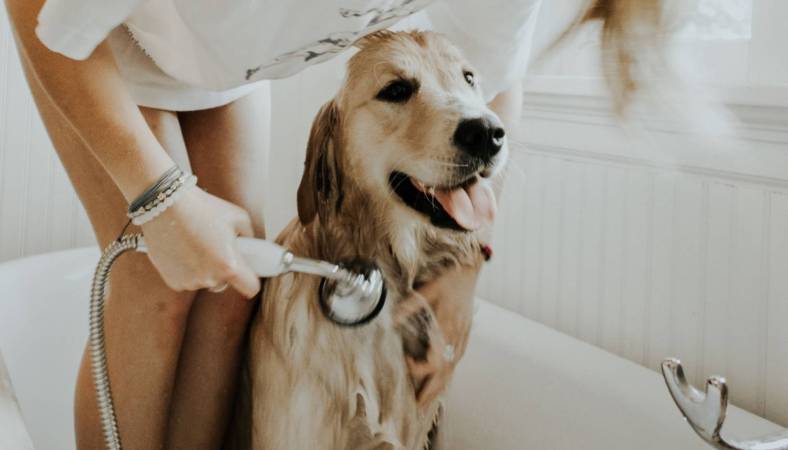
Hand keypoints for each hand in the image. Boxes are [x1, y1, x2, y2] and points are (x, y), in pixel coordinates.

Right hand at [140, 187, 260, 297]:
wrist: (166, 204)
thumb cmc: (204, 208)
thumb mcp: (238, 217)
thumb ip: (250, 236)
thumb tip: (251, 245)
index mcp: (229, 266)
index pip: (251, 288)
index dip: (251, 280)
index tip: (247, 272)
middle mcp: (210, 279)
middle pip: (225, 283)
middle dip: (223, 270)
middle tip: (216, 249)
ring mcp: (189, 282)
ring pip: (205, 281)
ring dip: (204, 270)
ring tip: (196, 244)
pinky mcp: (172, 281)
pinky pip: (187, 280)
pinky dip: (187, 270)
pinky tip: (183, 250)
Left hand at [395, 262, 479, 407]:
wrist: (469, 270)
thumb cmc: (448, 279)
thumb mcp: (427, 290)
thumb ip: (410, 306)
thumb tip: (391, 321)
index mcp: (447, 328)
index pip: (433, 361)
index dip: (419, 368)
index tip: (406, 363)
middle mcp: (456, 337)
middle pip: (444, 373)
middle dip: (431, 391)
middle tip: (418, 407)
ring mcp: (463, 337)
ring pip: (452, 368)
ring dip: (440, 385)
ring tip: (428, 400)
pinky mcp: (465, 334)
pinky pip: (456, 359)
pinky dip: (448, 372)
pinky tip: (441, 379)